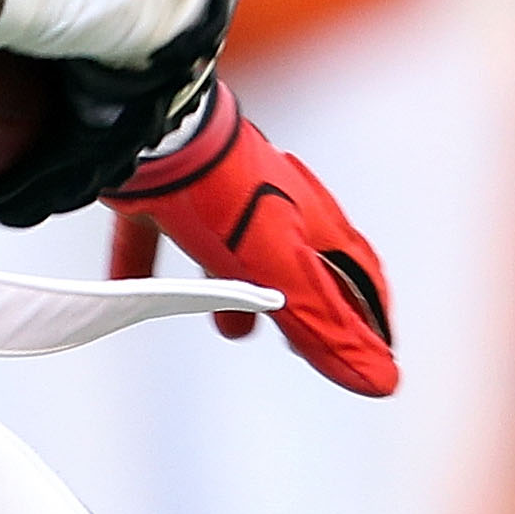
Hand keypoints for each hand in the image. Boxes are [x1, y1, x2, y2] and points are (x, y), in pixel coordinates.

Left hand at [112, 84, 396, 396]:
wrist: (156, 134)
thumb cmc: (227, 192)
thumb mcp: (281, 269)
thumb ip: (323, 324)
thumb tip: (381, 379)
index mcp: (308, 219)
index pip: (355, 272)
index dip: (369, 314)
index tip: (375, 350)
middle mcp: (269, 203)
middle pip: (298, 261)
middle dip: (302, 305)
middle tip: (300, 344)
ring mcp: (215, 196)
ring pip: (233, 252)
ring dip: (237, 294)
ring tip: (233, 330)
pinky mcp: (162, 191)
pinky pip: (156, 235)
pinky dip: (149, 265)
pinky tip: (133, 291)